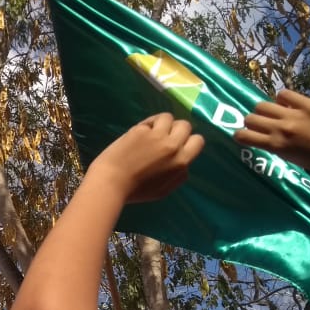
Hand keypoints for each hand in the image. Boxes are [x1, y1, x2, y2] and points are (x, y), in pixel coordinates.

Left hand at [88, 114, 203, 203]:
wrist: (111, 183)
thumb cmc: (136, 191)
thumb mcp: (164, 190)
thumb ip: (179, 176)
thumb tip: (184, 164)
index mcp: (181, 162)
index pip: (198, 141)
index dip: (188, 140)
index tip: (178, 144)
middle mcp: (172, 146)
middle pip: (185, 125)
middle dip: (176, 129)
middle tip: (164, 137)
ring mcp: (156, 136)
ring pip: (168, 117)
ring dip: (162, 123)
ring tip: (152, 132)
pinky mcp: (140, 130)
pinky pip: (150, 120)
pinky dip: (147, 124)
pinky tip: (139, 133)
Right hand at [234, 89, 309, 172]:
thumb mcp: (289, 158)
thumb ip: (273, 145)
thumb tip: (260, 135)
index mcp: (275, 145)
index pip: (244, 135)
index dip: (240, 134)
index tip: (243, 135)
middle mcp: (280, 128)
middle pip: (250, 118)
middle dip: (252, 122)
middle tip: (260, 124)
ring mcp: (293, 114)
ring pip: (262, 105)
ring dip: (263, 110)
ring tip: (273, 113)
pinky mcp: (306, 104)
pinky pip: (283, 94)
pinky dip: (281, 99)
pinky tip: (287, 105)